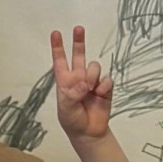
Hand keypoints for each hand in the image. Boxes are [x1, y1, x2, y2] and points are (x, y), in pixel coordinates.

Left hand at [51, 27, 114, 141]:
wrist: (89, 132)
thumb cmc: (72, 120)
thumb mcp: (65, 107)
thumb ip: (72, 93)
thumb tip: (85, 83)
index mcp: (65, 80)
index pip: (60, 60)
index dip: (57, 47)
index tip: (56, 33)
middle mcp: (78, 77)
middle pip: (79, 55)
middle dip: (79, 41)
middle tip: (79, 28)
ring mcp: (92, 82)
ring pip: (94, 66)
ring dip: (92, 75)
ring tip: (90, 88)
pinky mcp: (105, 88)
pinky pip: (106, 79)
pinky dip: (103, 86)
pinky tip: (100, 94)